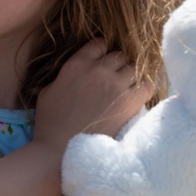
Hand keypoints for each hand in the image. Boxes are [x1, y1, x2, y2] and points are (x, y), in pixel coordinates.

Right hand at [33, 39, 151, 150]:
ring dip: (130, 77)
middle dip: (116, 65)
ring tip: (124, 89)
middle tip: (112, 80)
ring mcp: (116, 85)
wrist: (61, 150)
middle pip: (118, 55)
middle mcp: (99, 70)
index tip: (101, 63)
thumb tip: (74, 74)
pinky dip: (144, 89)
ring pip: (134, 68)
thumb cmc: (50, 123)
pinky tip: (136, 97)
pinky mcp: (129, 102)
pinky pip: (147, 86)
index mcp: (77, 64)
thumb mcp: (48, 91)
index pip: (98, 44)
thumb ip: (64, 76)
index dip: (100, 53)